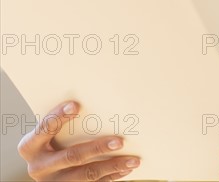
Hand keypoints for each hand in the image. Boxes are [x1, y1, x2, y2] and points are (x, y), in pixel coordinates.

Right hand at [17, 101, 140, 180]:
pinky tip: (126, 169)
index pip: (45, 128)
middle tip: (120, 141)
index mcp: (30, 146)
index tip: (76, 105)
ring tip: (132, 159)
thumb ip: (61, 122)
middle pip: (72, 156)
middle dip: (98, 148)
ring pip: (86, 175)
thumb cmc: (48, 141)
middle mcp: (38, 167)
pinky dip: (111, 176)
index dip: (59, 116)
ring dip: (112, 166)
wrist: (41, 168)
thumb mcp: (47, 132)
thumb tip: (93, 100)